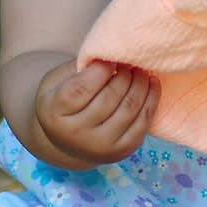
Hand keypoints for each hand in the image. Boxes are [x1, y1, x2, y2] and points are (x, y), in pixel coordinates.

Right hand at [34, 58, 159, 165]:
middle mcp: (76, 134)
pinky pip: (143, 123)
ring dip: (140, 83)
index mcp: (54, 112)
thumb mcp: (59, 81)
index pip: (82, 88)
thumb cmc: (65, 101)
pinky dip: (151, 99)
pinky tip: (151, 83)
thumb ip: (81, 67)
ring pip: (128, 109)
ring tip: (141, 70)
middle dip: (124, 74)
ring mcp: (100, 147)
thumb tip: (113, 54)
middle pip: (109, 97)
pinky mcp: (122, 151)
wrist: (68, 140)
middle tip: (130, 61)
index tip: (111, 57)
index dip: (101, 69)